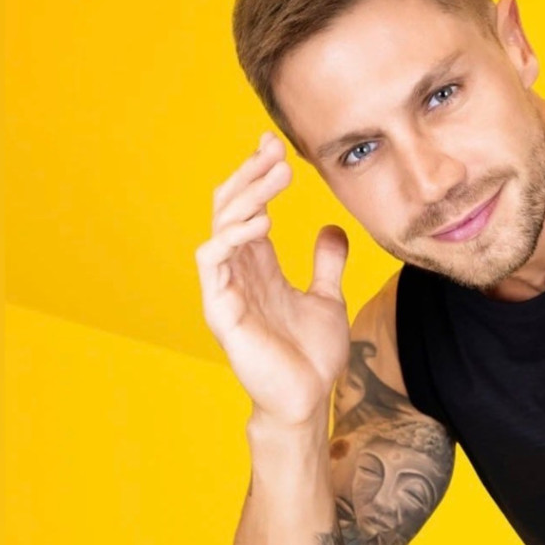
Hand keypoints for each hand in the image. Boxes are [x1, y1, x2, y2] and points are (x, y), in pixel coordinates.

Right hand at [195, 131, 350, 427]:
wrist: (309, 398)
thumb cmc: (310, 355)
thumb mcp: (328, 297)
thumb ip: (327, 264)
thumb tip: (333, 228)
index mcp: (258, 266)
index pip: (248, 208)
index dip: (257, 176)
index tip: (277, 146)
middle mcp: (237, 272)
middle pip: (230, 208)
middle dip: (249, 175)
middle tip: (275, 151)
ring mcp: (226, 290)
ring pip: (220, 227)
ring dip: (245, 196)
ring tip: (276, 177)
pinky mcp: (222, 312)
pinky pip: (212, 263)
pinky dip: (230, 236)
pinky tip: (258, 221)